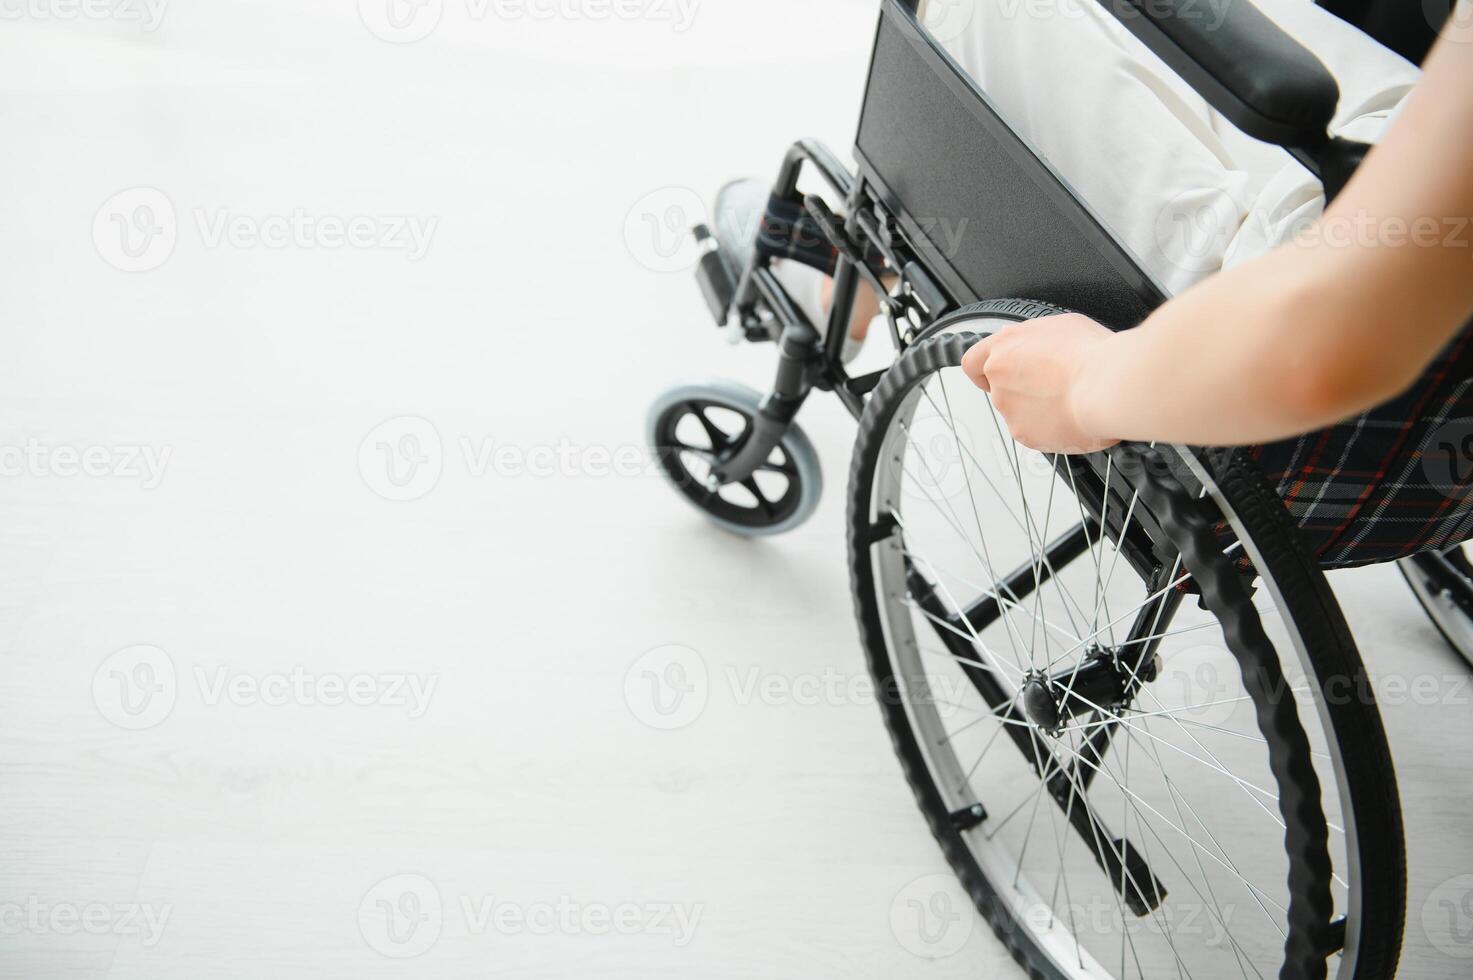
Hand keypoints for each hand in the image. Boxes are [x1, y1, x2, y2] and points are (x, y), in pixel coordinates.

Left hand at [960, 313, 1119, 453]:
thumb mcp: (1060, 326)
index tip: (990, 377)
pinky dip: (1050, 428)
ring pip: (1019, 412)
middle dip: (1023, 390)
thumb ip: (1034, 339)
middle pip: (1001, 389)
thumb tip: (1033, 346)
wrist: (1107, 386)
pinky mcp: (1024, 434)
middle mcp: (1000, 378)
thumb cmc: (1091, 354)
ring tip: (1069, 399)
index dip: (982, 372)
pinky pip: (1034, 432)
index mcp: (1004, 347)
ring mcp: (1009, 408)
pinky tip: (1070, 415)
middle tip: (1053, 386)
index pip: (973, 363)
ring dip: (1038, 409)